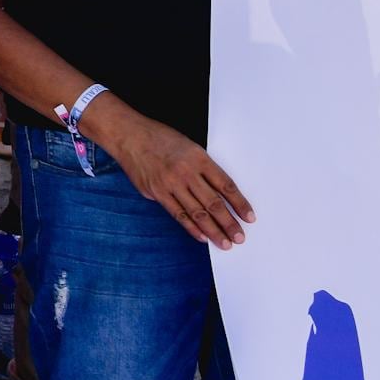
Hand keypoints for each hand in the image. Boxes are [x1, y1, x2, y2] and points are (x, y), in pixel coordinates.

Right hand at [94, 104, 253, 247]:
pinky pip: (178, 214)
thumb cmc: (161, 139)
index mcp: (199, 158)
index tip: (249, 217)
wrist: (130, 136)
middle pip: (213, 203)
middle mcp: (187, 172)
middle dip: (229, 223)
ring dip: (213, 230)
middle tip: (240, 237)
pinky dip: (191, 227)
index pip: (225, 185)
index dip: (240, 203)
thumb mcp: (189, 146)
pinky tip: (202, 236)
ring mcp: (171, 183)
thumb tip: (220, 193)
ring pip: (197, 212)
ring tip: (225, 243)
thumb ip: (203, 169)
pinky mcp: (157, 192)